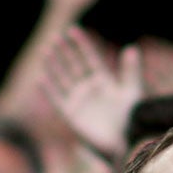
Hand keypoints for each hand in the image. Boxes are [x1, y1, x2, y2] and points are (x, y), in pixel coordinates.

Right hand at [41, 25, 141, 158]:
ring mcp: (78, 100)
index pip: (90, 57)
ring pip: (63, 78)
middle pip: (73, 65)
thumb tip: (132, 47)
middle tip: (55, 37)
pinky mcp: (70, 114)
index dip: (81, 44)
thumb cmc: (131, 118)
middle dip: (64, 51)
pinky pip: (57, 99)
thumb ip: (131, 70)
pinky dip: (49, 89)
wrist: (123, 142)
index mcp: (103, 80)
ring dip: (54, 65)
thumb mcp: (131, 91)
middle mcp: (88, 87)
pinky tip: (41, 78)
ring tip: (46, 51)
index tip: (73, 30)